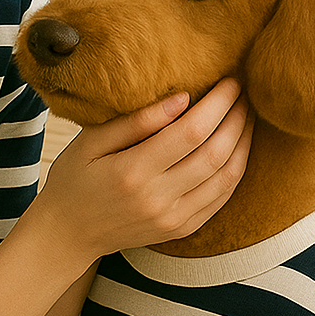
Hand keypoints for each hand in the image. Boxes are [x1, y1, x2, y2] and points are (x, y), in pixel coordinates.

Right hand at [37, 79, 251, 263]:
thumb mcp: (90, 142)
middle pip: (215, 153)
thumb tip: (182, 97)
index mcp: (132, 172)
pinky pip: (222, 198)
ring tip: (247, 115)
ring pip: (227, 177)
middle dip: (236, 118)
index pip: (190, 132)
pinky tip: (238, 147)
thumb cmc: (74, 179)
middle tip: (244, 91)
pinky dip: (236, 169)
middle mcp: (158, 199)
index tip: (229, 81)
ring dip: (244, 142)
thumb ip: (135, 121)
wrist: (68, 234)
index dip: (217, 103)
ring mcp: (173, 219)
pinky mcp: (182, 229)